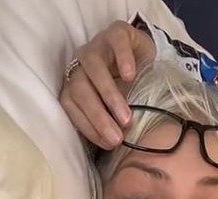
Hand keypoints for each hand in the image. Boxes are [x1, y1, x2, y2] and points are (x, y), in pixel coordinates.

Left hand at [60, 20, 155, 148]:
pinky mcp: (116, 33)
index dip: (88, 127)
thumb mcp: (117, 109)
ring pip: (94, 69)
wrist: (146, 60)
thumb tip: (113, 146)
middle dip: (98, 117)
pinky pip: (115, 43)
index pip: (71, 107)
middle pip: (80, 90)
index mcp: (76, 86)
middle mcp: (81, 66)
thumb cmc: (129, 90)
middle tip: (117, 139)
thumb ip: (111, 123)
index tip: (109, 145)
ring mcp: (97, 47)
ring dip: (109, 95)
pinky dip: (122, 59)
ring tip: (126, 118)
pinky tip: (131, 77)